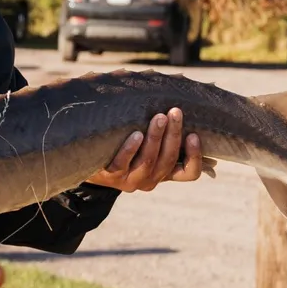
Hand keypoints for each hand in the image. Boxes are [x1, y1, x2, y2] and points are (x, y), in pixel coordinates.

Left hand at [86, 108, 204, 192]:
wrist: (92, 160)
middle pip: (168, 160)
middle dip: (173, 134)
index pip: (189, 173)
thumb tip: (182, 108)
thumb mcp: (149, 143)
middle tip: (175, 112)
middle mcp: (150, 180)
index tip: (194, 134)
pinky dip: (130, 148)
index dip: (194, 156)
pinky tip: (136, 134)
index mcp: (164, 173)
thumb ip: (165, 133)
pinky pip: (122, 163)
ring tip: (159, 118)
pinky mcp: (111, 176)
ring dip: (156, 138)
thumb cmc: (127, 144)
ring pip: (148, 161)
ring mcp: (130, 180)